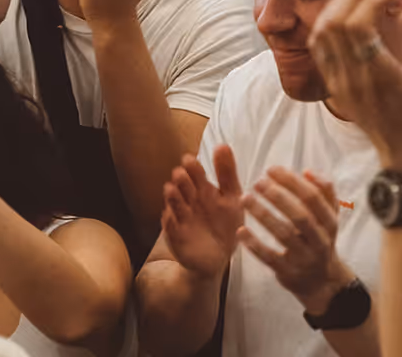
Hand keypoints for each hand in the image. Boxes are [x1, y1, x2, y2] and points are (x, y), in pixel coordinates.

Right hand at [163, 146, 244, 278]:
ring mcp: (181, 219)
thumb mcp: (232, 198)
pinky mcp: (177, 238)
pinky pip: (171, 230)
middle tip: (180, 172)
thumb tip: (223, 144)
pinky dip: (169, 223)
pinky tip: (169, 216)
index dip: (192, 167)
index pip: (195, 175)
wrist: (218, 258)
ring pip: (174, 206)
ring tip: (171, 189)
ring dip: (172, 198)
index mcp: (203, 190)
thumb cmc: (225, 224)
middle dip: (181, 181)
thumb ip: (227, 173)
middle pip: (183, 188)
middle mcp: (189, 202)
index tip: (189, 158)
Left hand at [238, 168, 355, 315]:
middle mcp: (320, 241)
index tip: (272, 170)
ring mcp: (304, 258)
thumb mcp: (329, 218)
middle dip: (278, 196)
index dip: (292, 182)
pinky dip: (255, 244)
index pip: (314, 198)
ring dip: (263, 215)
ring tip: (245, 198)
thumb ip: (324, 193)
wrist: (322, 282)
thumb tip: (308, 171)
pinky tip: (241, 230)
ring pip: (284, 234)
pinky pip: (270, 258)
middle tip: (258, 182)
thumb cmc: (319, 240)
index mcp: (330, 223)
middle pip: (300, 215)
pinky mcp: (288, 273)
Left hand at [308, 0, 401, 179]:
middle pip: (334, 22)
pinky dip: (328, 24)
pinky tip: (348, 16)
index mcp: (377, 75)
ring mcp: (339, 83)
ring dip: (338, 6)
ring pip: (321, 33)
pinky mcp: (334, 86)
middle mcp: (351, 78)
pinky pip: (319, 48)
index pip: (357, 25)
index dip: (371, 0)